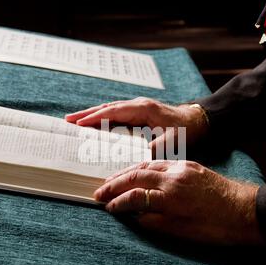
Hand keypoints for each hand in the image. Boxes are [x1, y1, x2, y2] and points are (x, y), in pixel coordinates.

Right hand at [65, 97, 208, 154]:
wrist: (198, 121)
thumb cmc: (186, 131)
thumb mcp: (172, 142)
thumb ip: (154, 149)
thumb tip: (137, 160)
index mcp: (143, 109)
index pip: (113, 112)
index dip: (95, 118)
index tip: (78, 124)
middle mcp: (138, 105)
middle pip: (107, 108)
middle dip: (86, 114)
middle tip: (67, 120)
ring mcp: (138, 107)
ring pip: (110, 109)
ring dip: (93, 114)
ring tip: (75, 120)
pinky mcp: (139, 112)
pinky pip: (116, 113)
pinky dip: (103, 117)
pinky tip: (96, 123)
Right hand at [93, 160, 263, 245]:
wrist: (247, 211)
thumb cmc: (217, 227)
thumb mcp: (183, 232)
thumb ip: (154, 221)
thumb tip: (135, 214)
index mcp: (172, 196)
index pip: (135, 195)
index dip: (118, 201)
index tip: (107, 206)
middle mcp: (174, 177)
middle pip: (136, 174)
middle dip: (114, 182)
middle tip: (100, 191)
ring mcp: (182, 168)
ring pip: (147, 164)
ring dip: (126, 172)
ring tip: (112, 180)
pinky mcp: (190, 165)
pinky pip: (161, 162)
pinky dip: (144, 166)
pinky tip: (138, 172)